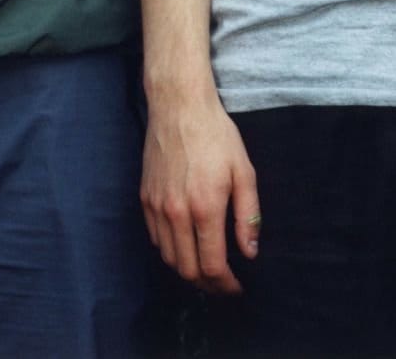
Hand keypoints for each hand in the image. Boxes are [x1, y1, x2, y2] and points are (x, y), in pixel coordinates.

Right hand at [140, 88, 258, 294]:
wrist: (179, 108)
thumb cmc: (216, 136)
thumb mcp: (243, 171)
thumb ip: (248, 216)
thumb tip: (250, 252)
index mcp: (205, 208)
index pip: (212, 265)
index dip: (226, 284)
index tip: (237, 286)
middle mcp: (176, 213)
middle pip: (187, 270)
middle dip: (208, 284)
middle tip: (224, 283)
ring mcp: (157, 207)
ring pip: (169, 258)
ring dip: (188, 270)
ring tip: (207, 267)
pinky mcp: (145, 199)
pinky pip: (156, 238)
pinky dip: (171, 250)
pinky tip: (186, 244)